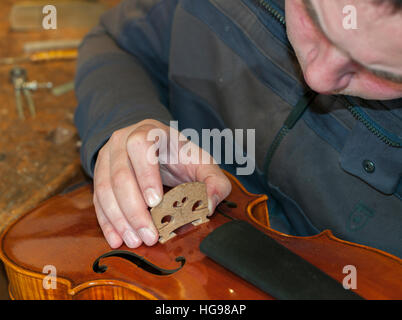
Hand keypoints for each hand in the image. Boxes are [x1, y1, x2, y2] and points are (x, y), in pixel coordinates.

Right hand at [93, 119, 231, 247]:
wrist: (156, 145)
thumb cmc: (179, 155)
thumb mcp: (201, 162)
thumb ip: (215, 180)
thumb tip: (209, 205)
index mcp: (150, 131)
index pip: (140, 146)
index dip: (146, 174)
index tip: (155, 202)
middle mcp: (122, 140)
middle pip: (120, 174)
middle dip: (134, 210)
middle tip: (149, 235)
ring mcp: (107, 157)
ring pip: (104, 189)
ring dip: (119, 219)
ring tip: (134, 241)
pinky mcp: (100, 174)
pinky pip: (97, 199)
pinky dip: (106, 221)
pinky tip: (116, 238)